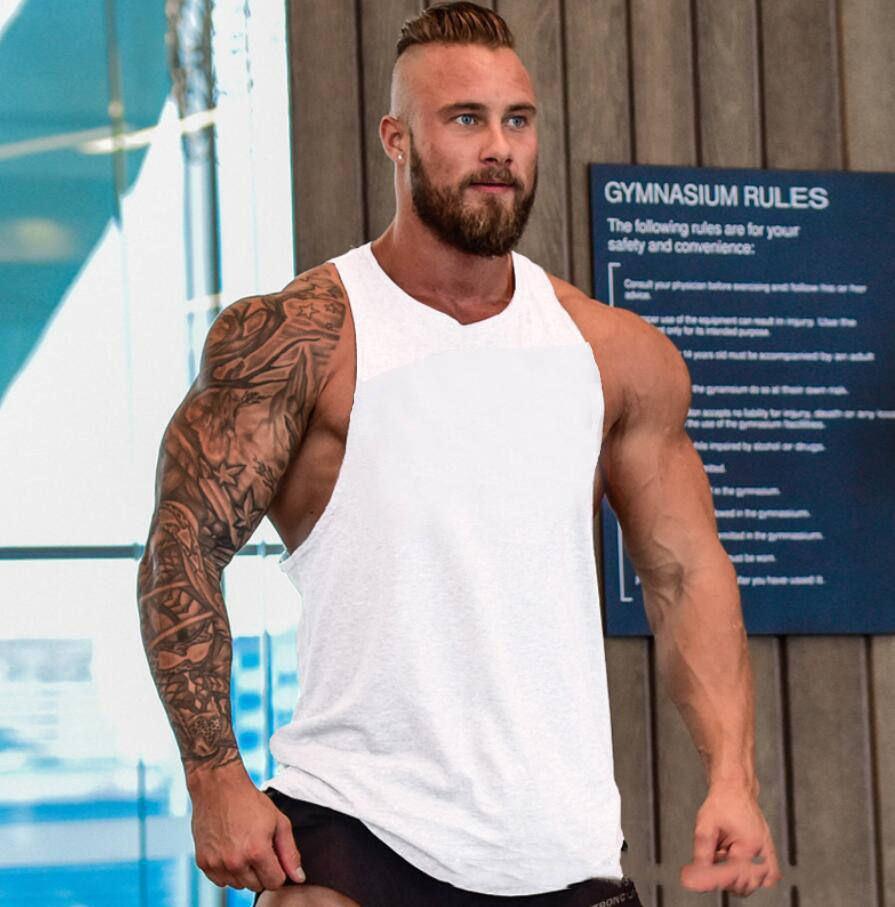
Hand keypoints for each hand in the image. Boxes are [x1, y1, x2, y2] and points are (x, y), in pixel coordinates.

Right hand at [189, 764, 305, 892]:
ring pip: (238, 885)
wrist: (219, 788)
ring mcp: (217, 864)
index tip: (274, 856)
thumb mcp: (279, 822)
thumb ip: (290, 853)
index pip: (274, 882)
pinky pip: (220, 881)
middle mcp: (236, 862)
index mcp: (257, 852)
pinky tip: (229, 850)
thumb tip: (299, 878)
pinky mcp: (203, 863)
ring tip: (243, 846)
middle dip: (261, 871)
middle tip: (257, 847)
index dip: (278, 870)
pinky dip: (227, 871)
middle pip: (256, 886)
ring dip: (243, 872)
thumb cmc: (250, 802)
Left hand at [680, 783, 780, 896]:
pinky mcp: (768, 853)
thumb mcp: (705, 826)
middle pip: (744, 886)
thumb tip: (696, 876)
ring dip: (735, 878)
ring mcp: (767, 853)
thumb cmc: (722, 803)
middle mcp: (762, 853)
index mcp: (748, 846)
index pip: (732, 878)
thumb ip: (702, 853)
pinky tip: (735, 861)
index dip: (712, 881)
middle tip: (709, 863)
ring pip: (754, 884)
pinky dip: (750, 876)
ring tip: (722, 856)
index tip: (696, 879)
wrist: (734, 789)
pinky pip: (767, 877)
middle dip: (723, 879)